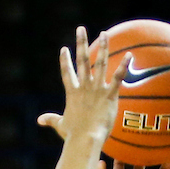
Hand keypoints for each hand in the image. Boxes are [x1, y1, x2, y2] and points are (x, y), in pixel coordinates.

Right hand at [36, 27, 130, 142]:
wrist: (85, 139)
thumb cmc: (73, 135)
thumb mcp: (60, 125)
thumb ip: (51, 119)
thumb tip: (39, 120)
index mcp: (72, 93)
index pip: (66, 73)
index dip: (65, 60)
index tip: (64, 48)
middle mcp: (84, 87)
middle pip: (81, 60)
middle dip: (81, 43)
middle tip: (81, 29)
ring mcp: (97, 90)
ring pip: (100, 64)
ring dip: (102, 47)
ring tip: (104, 34)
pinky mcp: (109, 96)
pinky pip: (118, 78)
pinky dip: (124, 66)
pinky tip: (130, 54)